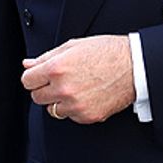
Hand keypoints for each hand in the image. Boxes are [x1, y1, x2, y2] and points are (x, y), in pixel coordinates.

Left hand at [20, 34, 135, 122]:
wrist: (135, 66)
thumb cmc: (107, 52)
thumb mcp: (74, 46)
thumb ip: (47, 57)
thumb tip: (28, 64)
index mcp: (57, 68)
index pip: (27, 81)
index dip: (34, 77)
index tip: (42, 76)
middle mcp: (63, 88)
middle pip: (36, 97)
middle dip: (45, 89)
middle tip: (61, 81)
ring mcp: (75, 105)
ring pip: (52, 110)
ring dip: (59, 101)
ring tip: (76, 88)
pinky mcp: (87, 116)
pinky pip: (70, 116)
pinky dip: (75, 109)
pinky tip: (87, 95)